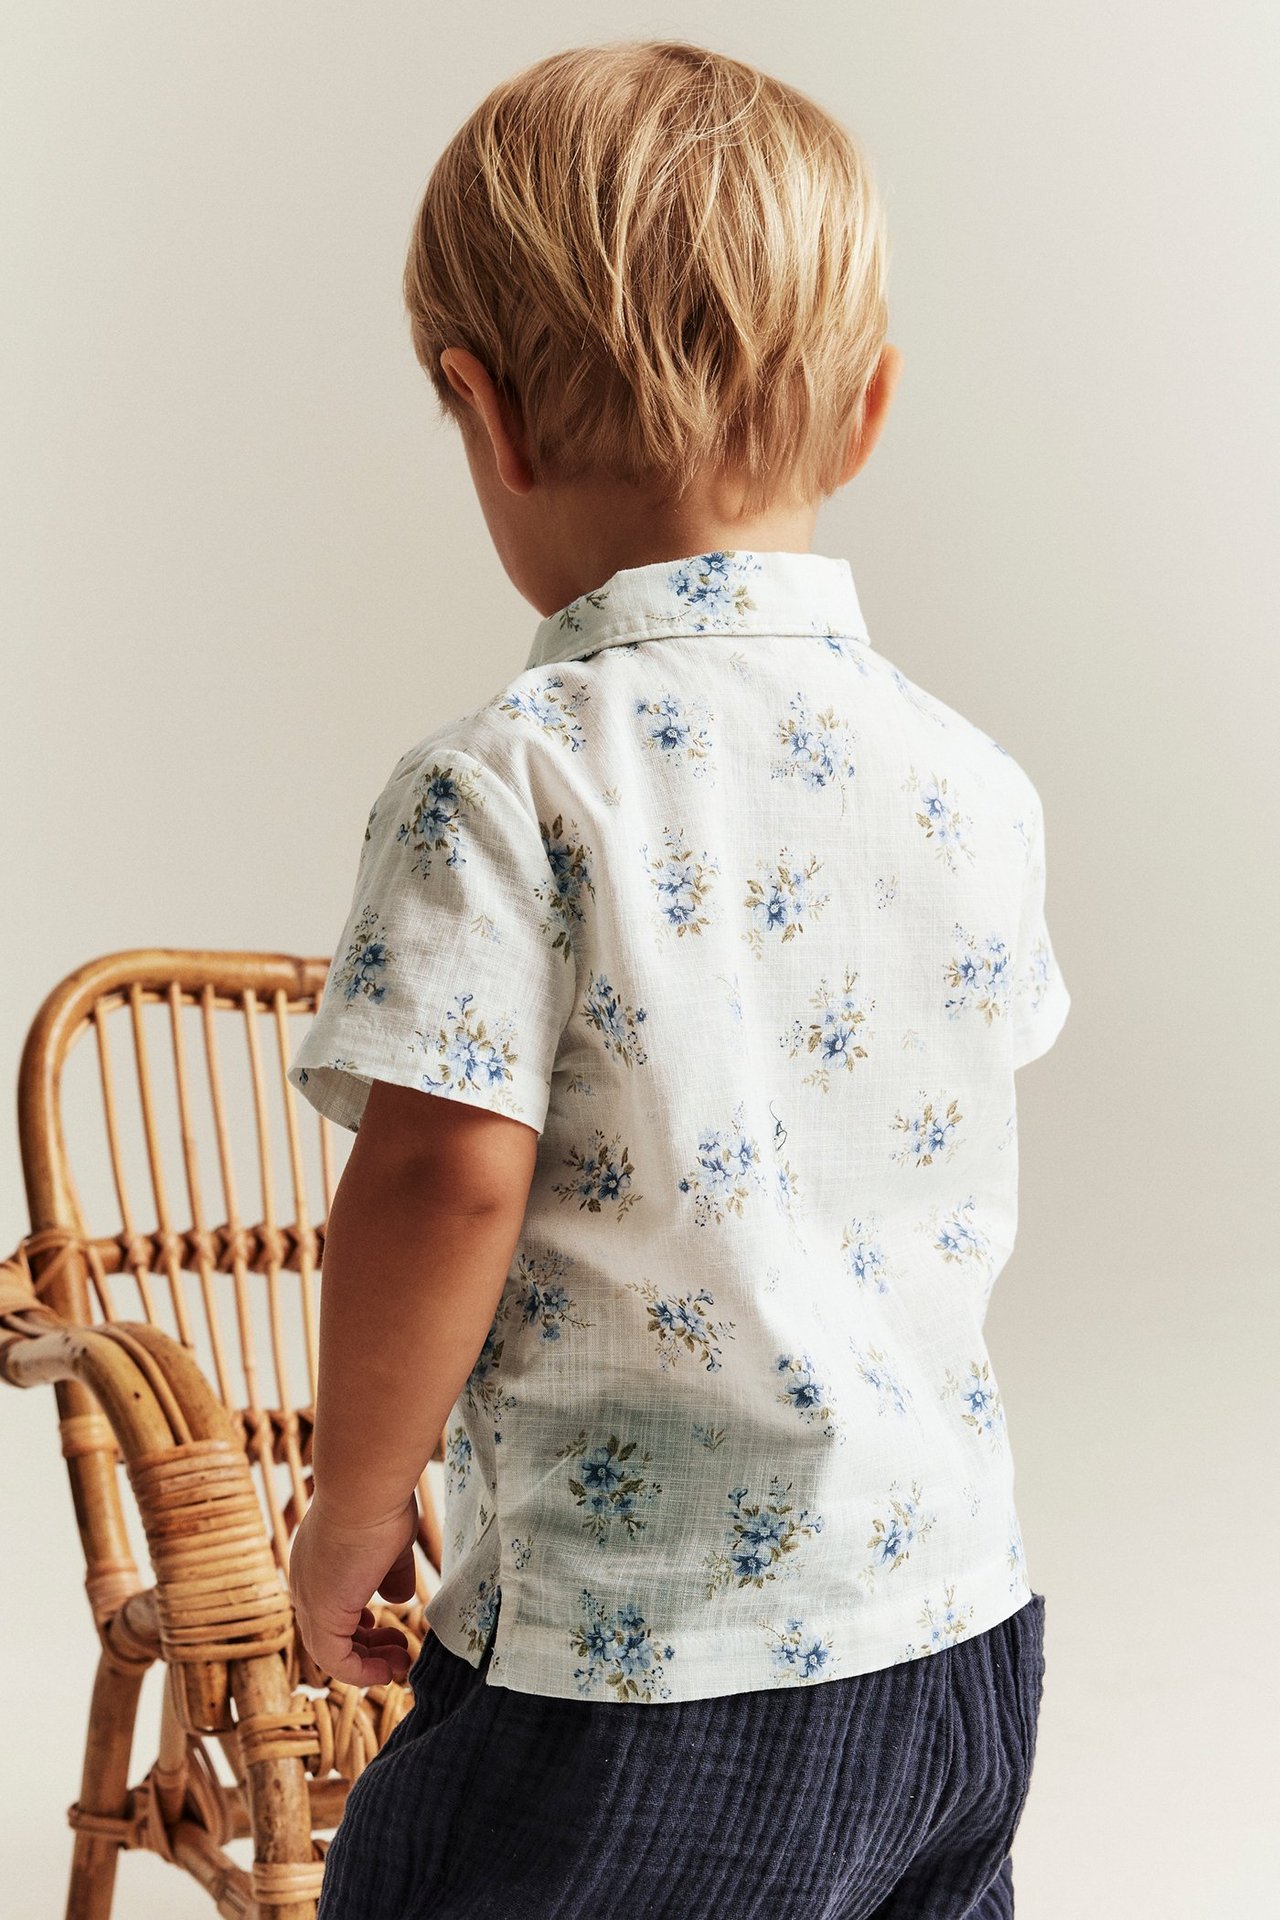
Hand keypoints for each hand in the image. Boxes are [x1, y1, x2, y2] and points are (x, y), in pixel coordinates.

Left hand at [288, 1491, 416, 1686]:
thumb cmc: (380, 1503)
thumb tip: (398, 1599)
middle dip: (368, 1648)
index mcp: (318, 1563)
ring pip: (332, 1651)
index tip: (387, 1626)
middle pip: (331, 1633)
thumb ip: (392, 1573)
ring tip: (400, 1664)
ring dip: (368, 1663)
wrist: (364, 1487)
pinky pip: (336, 1661)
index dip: (359, 1624)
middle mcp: (306, 1584)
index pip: (332, 1605)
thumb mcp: (392, 1543)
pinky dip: (362, 1673)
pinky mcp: (321, 1615)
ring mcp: (310, 1600)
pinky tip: (389, 1670)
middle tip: (400, 1653)